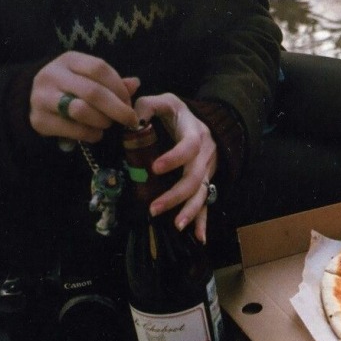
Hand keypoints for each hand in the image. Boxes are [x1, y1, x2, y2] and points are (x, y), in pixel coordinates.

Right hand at [30, 51, 139, 142]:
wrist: (30, 98)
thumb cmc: (69, 87)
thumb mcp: (87, 77)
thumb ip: (111, 81)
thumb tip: (135, 83)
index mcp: (68, 60)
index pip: (99, 68)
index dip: (119, 87)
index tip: (129, 101)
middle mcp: (53, 75)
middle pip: (93, 92)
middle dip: (118, 109)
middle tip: (131, 120)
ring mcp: (43, 97)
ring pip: (81, 111)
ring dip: (103, 121)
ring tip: (107, 123)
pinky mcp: (40, 120)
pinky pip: (74, 130)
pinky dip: (92, 134)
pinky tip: (95, 133)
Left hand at [133, 93, 217, 242]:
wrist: (203, 123)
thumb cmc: (178, 114)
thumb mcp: (165, 102)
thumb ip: (146, 106)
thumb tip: (132, 121)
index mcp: (195, 133)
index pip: (189, 147)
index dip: (174, 158)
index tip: (154, 168)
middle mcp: (205, 155)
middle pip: (195, 178)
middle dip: (176, 195)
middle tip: (154, 208)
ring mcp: (207, 171)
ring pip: (202, 194)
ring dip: (190, 211)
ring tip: (176, 225)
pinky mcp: (205, 183)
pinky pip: (206, 203)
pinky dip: (203, 222)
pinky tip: (199, 238)